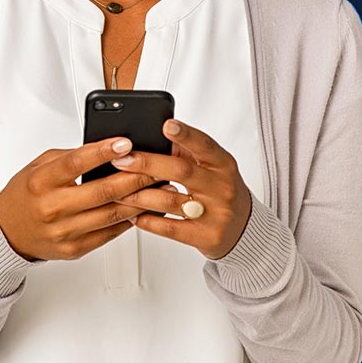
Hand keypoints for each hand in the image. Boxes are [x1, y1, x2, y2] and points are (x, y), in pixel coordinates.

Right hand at [0, 138, 157, 261]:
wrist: (9, 231)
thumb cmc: (25, 194)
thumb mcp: (40, 165)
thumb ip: (70, 156)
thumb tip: (106, 149)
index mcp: (41, 181)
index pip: (76, 163)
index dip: (103, 152)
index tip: (125, 143)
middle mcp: (52, 207)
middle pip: (102, 191)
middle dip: (134, 177)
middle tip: (155, 165)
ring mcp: (64, 231)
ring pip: (111, 214)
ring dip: (140, 200)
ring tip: (159, 187)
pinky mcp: (75, 249)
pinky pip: (109, 233)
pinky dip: (129, 220)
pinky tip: (142, 208)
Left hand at [112, 119, 251, 259]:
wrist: (244, 229)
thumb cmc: (219, 190)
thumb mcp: (212, 167)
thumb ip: (185, 153)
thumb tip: (150, 137)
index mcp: (223, 164)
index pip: (205, 145)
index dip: (186, 134)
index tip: (166, 125)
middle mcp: (222, 187)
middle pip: (182, 171)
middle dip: (147, 164)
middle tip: (122, 160)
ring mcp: (216, 214)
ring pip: (171, 201)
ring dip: (139, 195)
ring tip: (117, 191)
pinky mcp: (206, 237)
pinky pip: (171, 228)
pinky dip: (148, 221)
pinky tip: (133, 214)